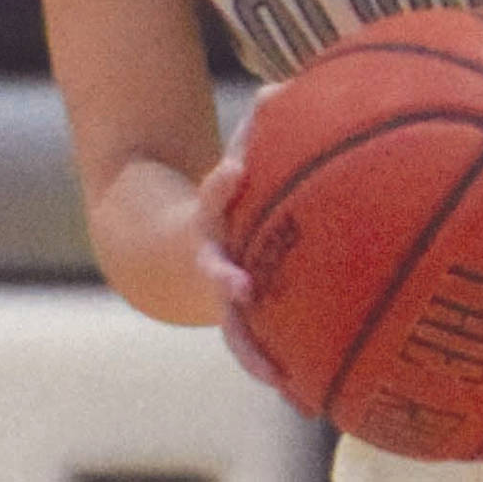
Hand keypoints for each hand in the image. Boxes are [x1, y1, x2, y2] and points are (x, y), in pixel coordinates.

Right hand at [196, 85, 288, 393]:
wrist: (169, 255)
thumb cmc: (229, 195)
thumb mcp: (236, 156)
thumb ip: (258, 128)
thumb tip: (283, 87)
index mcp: (209, 218)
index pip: (210, 199)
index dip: (221, 186)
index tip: (235, 173)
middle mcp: (211, 262)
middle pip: (213, 273)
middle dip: (224, 281)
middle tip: (240, 286)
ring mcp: (222, 298)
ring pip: (234, 329)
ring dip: (254, 352)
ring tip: (282, 381)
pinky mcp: (240, 323)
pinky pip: (261, 348)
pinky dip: (279, 369)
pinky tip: (313, 395)